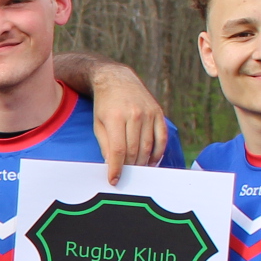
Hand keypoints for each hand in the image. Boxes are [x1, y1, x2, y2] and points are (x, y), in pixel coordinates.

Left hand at [86, 63, 166, 180]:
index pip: (118, 151)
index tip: (114, 180)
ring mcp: (148, 113)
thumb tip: (112, 165)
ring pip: (148, 146)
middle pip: (134, 150)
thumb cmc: (104, 105)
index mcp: (115, 118)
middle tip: (126, 176)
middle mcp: (134, 115)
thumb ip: (105, 145)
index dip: (116, 168)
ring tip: (137, 170)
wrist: (117, 79)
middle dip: (129, 167)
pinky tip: (152, 161)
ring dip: (143, 162)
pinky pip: (161, 137)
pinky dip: (158, 152)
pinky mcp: (158, 112)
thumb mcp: (98, 124)